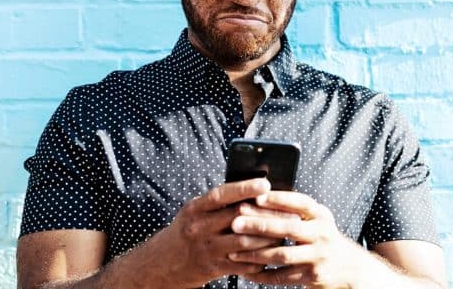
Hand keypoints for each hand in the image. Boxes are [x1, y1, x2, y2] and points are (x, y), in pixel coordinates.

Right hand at [141, 178, 295, 287]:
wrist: (163, 263)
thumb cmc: (187, 229)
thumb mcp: (195, 210)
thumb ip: (219, 201)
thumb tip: (255, 188)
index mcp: (195, 208)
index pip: (221, 195)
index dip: (244, 188)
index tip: (265, 184)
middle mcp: (199, 228)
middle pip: (238, 218)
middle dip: (267, 215)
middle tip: (290, 213)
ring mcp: (207, 249)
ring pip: (244, 242)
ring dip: (268, 238)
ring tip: (285, 233)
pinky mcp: (214, 268)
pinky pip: (242, 263)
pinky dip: (260, 258)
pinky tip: (271, 253)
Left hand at [227, 191, 368, 287]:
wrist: (350, 268)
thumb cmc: (325, 238)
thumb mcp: (318, 219)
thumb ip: (297, 209)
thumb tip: (260, 194)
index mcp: (321, 215)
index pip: (300, 202)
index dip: (278, 199)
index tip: (256, 196)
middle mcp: (322, 234)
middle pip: (289, 228)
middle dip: (260, 225)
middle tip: (235, 222)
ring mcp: (318, 257)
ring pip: (282, 255)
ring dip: (255, 253)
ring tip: (234, 251)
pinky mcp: (312, 276)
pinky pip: (282, 277)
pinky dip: (262, 275)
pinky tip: (246, 272)